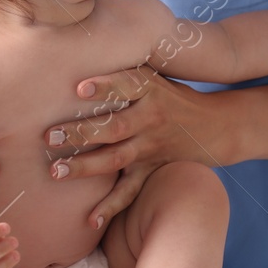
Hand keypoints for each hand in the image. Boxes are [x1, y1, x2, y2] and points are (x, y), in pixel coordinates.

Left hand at [42, 65, 230, 227]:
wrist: (219, 124)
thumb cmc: (174, 94)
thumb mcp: (156, 73)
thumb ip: (123, 69)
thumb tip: (79, 48)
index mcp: (150, 88)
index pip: (127, 84)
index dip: (105, 86)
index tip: (79, 87)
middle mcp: (151, 116)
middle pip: (114, 126)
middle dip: (80, 132)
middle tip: (49, 137)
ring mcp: (152, 145)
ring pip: (116, 158)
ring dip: (85, 166)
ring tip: (56, 172)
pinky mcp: (152, 169)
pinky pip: (130, 190)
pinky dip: (111, 206)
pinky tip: (90, 219)